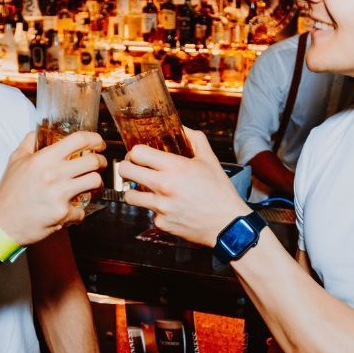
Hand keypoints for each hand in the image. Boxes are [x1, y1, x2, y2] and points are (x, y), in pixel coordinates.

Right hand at [0, 130, 105, 245]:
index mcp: (44, 159)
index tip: (98, 143)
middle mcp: (54, 174)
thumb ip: (28, 142)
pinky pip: (82, 210)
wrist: (1, 223)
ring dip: (96, 184)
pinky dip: (79, 212)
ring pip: (94, 182)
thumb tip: (38, 131)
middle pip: (93, 161)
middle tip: (98, 165)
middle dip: (100, 162)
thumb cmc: (8, 193)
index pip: (78, 140)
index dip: (94, 139)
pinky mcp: (63, 213)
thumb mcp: (15, 161)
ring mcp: (60, 194)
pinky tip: (71, 210)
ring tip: (91, 186)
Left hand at [118, 127, 249, 246]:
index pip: (137, 152)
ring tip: (144, 190)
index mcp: (175, 167)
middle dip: (126, 168)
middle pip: (125, 170)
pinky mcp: (161, 222)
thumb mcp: (210, 160)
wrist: (227, 224)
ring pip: (129, 195)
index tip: (137, 155)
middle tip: (133, 169)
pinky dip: (155, 210)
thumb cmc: (220, 192)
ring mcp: (161, 206)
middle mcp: (164, 186)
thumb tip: (182, 128)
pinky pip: (149, 213)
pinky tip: (168, 207)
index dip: (134, 152)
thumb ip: (195, 139)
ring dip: (134, 191)